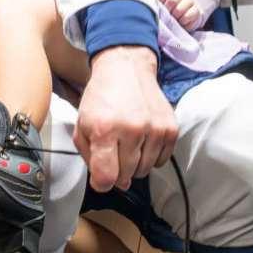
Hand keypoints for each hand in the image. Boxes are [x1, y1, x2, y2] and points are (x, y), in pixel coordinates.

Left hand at [75, 45, 178, 191]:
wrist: (126, 69)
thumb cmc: (102, 98)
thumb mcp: (82, 125)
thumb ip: (90, 158)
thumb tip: (109, 183)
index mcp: (105, 128)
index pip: (106, 176)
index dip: (101, 182)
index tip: (101, 176)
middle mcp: (132, 129)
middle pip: (126, 176)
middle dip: (117, 170)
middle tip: (113, 150)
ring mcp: (154, 129)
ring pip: (144, 171)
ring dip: (134, 163)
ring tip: (127, 142)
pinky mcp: (170, 129)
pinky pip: (160, 161)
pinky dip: (150, 156)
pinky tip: (142, 139)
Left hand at [159, 0, 201, 30]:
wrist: (188, 13)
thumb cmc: (171, 8)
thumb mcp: (163, 2)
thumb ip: (158, 3)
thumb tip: (153, 9)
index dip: (161, 2)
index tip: (161, 8)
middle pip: (172, 0)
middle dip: (167, 11)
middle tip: (167, 15)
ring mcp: (192, 0)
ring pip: (179, 10)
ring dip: (174, 18)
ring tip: (174, 19)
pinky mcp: (198, 10)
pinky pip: (187, 17)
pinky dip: (182, 22)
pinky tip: (181, 22)